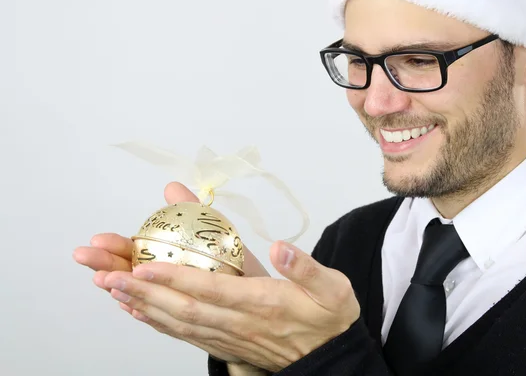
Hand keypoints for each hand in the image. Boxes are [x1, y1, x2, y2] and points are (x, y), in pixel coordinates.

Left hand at [101, 237, 360, 372]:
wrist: (332, 358)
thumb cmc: (329, 319)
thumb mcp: (333, 288)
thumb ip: (306, 268)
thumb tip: (281, 248)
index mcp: (263, 304)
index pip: (211, 290)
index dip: (176, 277)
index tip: (146, 264)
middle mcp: (240, 324)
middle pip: (184, 309)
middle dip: (144, 292)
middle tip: (110, 276)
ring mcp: (231, 337)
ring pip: (180, 324)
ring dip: (144, 306)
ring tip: (115, 289)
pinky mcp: (227, 344)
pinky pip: (186, 336)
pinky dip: (159, 324)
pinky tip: (141, 312)